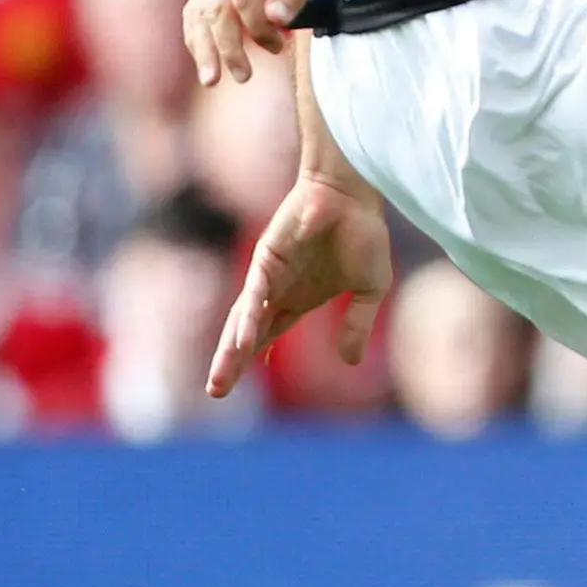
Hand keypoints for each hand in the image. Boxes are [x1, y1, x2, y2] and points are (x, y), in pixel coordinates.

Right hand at [185, 0, 333, 88]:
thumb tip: (276, 22)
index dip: (257, 28)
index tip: (280, 46)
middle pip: (214, 9)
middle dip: (223, 47)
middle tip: (242, 77)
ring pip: (196, 11)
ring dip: (202, 46)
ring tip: (212, 78)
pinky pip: (197, 8)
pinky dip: (199, 35)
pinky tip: (207, 59)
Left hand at [207, 171, 393, 399]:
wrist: (354, 194)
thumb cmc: (363, 234)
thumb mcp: (371, 288)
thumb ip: (358, 323)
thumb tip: (349, 362)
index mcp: (298, 298)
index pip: (267, 334)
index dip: (250, 357)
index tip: (231, 384)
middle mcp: (278, 290)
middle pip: (249, 333)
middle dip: (232, 362)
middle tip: (216, 392)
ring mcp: (269, 275)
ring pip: (245, 318)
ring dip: (232, 349)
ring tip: (221, 379)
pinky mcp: (267, 258)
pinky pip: (256, 293)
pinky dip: (249, 318)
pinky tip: (243, 341)